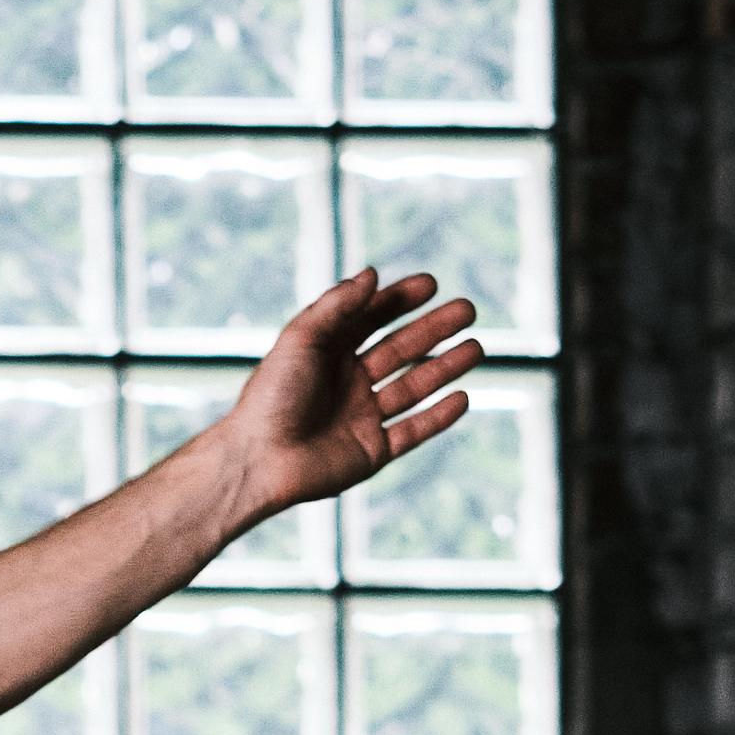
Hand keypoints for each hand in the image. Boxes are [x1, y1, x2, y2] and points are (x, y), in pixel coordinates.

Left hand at [222, 269, 482, 518]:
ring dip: (446, 367)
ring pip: (414, 387)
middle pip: (401, 349)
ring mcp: (362, 417)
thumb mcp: (301, 339)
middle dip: (435, 329)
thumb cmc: (271, 396)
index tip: (431, 284)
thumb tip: (372, 273)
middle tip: (467, 310)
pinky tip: (462, 398)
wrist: (258, 460)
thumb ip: (337, 305)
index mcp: (329, 353)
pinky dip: (437, 417)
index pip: (373, 319)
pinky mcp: (371, 452)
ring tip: (476, 348)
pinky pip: (412, 432)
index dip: (401, 300)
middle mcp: (349, 383)